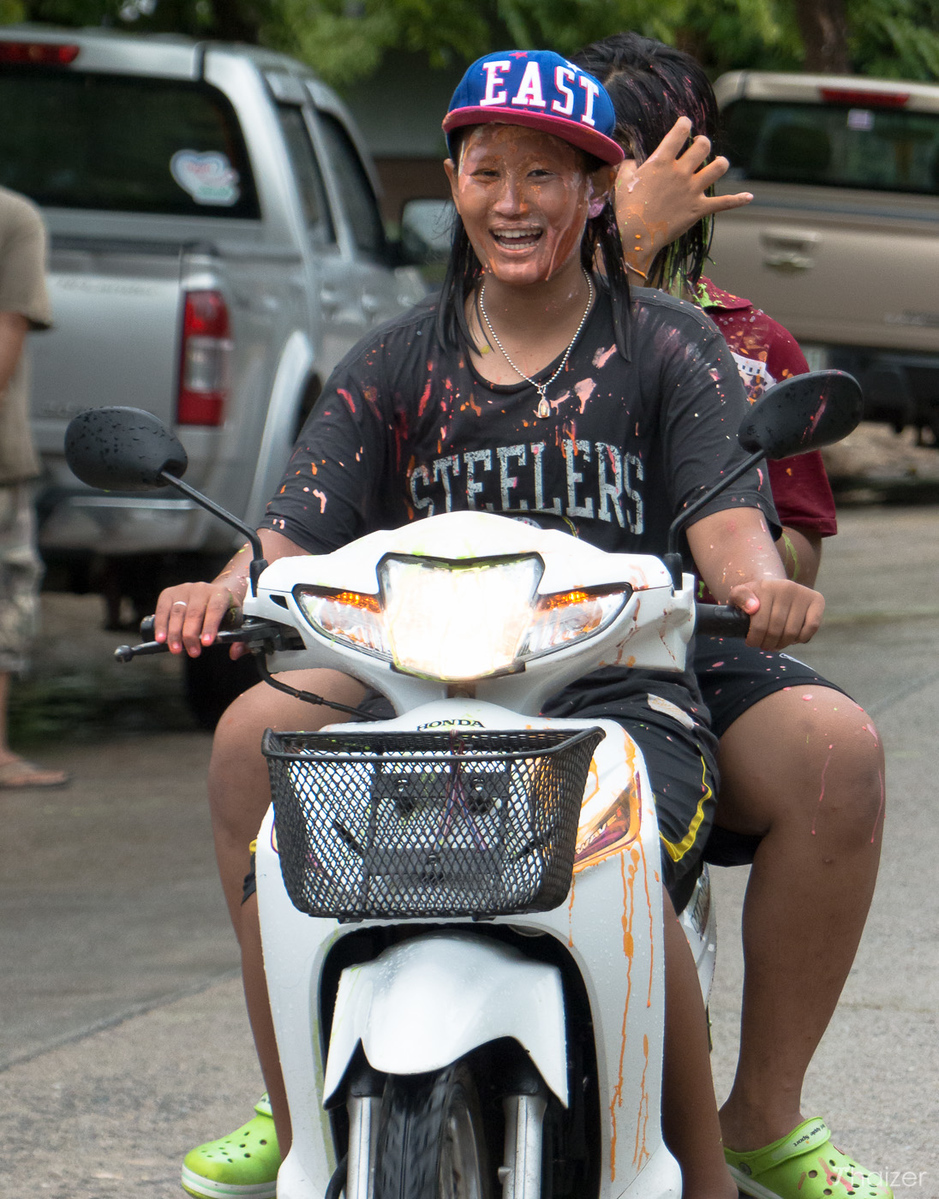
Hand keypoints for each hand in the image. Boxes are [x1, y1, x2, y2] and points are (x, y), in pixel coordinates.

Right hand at [153, 580, 246, 658]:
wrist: (213, 594)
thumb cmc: (226, 612)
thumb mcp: (237, 623)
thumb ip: (240, 640)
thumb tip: (234, 654)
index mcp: (221, 594)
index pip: (215, 609)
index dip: (210, 626)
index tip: (206, 643)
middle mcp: (202, 589)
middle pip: (194, 612)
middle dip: (191, 635)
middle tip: (193, 653)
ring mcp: (184, 589)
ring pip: (177, 612)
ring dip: (175, 633)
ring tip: (176, 650)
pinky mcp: (169, 593)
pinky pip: (162, 610)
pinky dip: (161, 625)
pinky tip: (161, 639)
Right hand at [614, 117, 752, 278]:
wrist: (634, 236)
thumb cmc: (624, 209)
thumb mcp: (621, 182)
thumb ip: (629, 166)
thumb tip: (633, 161)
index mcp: (661, 161)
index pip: (680, 131)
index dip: (685, 124)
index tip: (685, 125)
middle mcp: (680, 171)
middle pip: (703, 145)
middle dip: (703, 143)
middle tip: (699, 147)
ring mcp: (692, 190)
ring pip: (718, 167)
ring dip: (719, 164)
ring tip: (716, 165)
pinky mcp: (699, 209)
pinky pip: (724, 202)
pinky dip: (738, 200)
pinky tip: (748, 197)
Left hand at [729, 578, 824, 650]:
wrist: (773, 587)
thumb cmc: (754, 596)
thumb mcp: (739, 594)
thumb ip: (739, 597)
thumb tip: (753, 608)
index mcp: (766, 587)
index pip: (760, 623)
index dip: (755, 638)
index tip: (751, 643)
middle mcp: (786, 587)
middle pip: (776, 629)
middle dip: (768, 643)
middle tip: (764, 646)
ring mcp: (803, 593)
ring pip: (793, 631)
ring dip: (783, 644)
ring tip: (775, 645)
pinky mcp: (816, 600)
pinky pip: (812, 626)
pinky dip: (802, 638)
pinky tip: (793, 639)